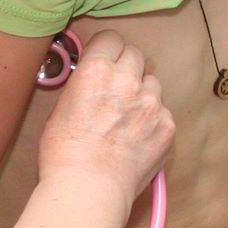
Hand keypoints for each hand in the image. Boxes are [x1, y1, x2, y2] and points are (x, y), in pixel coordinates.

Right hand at [35, 31, 173, 209]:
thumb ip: (82, 85)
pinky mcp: (167, 125)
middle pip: (135, 55)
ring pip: (153, 82)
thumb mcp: (60, 108)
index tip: (104, 58)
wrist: (89, 189)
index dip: (106, 49)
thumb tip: (90, 79)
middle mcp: (127, 80)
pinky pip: (163, 111)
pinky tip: (137, 137)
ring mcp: (152, 103)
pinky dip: (153, 120)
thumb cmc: (64, 154)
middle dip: (126, 67)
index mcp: (96, 70)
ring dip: (142, 92)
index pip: (111, 38)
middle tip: (116, 87)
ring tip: (127, 117)